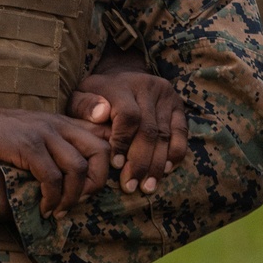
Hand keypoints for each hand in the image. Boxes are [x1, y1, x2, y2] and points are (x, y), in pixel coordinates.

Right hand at [0, 98, 110, 216]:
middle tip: (80, 201)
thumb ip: (52, 144)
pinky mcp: (26, 145)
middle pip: (101, 152)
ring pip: (79, 169)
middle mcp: (57, 124)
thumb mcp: (30, 132)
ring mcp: (43, 133)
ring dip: (72, 197)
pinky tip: (42, 207)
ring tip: (57, 210)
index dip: (110, 163)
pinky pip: (52, 178)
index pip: (103, 136)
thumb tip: (73, 173)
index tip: (97, 186)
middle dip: (97, 184)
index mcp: (61, 121)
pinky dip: (51, 198)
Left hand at [70, 68, 187, 194]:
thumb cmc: (97, 96)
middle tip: (131, 186)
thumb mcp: (81, 96)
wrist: (121, 75)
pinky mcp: (178, 105)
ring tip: (148, 186)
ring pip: (165, 135)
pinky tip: (166, 171)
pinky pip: (181, 133)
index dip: (123, 142)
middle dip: (140, 162)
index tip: (115, 165)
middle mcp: (148, 87)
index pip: (128, 116)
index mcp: (122, 85)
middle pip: (149, 130)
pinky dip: (175, 153)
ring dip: (157, 164)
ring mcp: (166, 95)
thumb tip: (101, 114)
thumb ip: (84, 106)